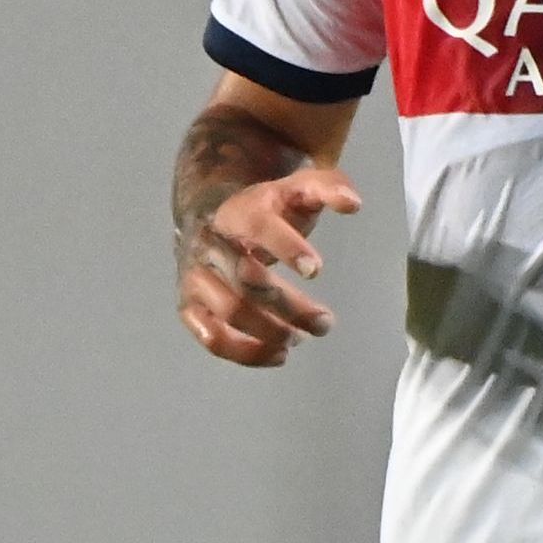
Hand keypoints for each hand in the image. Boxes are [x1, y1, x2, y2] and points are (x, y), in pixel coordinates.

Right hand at [179, 168, 363, 366]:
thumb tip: (353, 204)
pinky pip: (212, 338)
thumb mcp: (294, 190)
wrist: (208, 218)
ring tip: (302, 337)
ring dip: (272, 331)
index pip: (257, 225)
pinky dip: (246, 353)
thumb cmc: (264, 210)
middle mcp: (209, 245)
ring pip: (230, 311)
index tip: (316, 270)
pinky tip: (279, 354)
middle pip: (248, 280)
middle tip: (325, 323)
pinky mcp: (189, 307)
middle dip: (291, 306)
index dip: (286, 247)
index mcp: (237, 212)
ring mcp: (195, 278)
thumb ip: (328, 188)